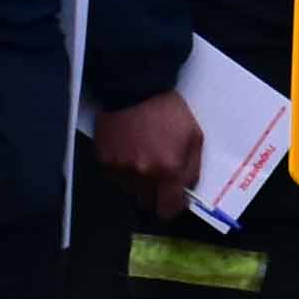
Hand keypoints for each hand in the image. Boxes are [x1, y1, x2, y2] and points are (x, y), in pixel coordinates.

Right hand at [95, 93, 206, 225]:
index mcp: (169, 169)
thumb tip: (186, 191)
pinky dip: (121, 171)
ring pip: (129, 191)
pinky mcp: (104, 160)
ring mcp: (121, 168)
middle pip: (146, 203)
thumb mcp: (194, 138)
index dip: (170, 207)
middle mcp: (144, 173)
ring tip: (142, 160)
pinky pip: (114, 177)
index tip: (171, 201)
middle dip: (153, 195)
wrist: (135, 90)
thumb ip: (192, 169)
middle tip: (157, 179)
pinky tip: (128, 152)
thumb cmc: (168, 111)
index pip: (167, 208)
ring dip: (137, 183)